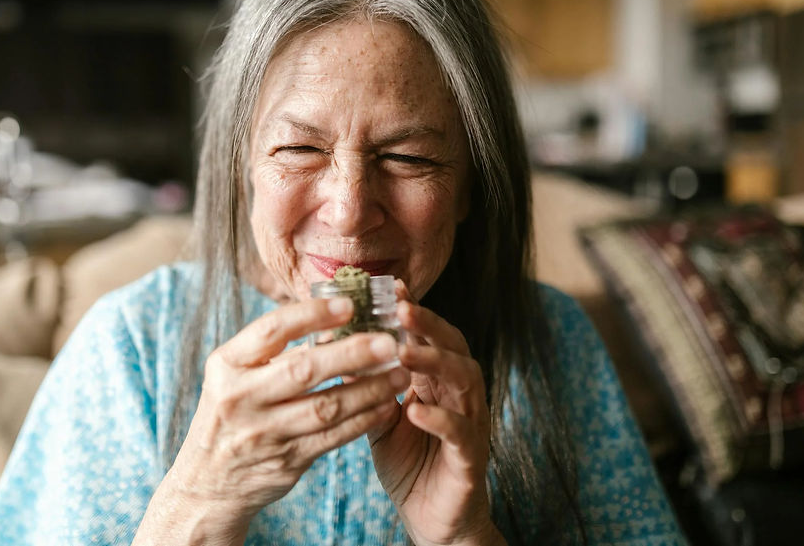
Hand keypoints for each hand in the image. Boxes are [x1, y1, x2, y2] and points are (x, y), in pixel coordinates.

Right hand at [134, 297, 410, 544]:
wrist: (207, 482)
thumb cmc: (233, 412)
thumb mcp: (235, 374)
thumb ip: (275, 349)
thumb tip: (335, 315)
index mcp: (227, 364)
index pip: (272, 330)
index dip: (313, 314)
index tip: (350, 304)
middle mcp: (241, 397)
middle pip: (304, 369)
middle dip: (352, 353)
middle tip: (389, 342)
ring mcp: (263, 433)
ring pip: (326, 407)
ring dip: (369, 389)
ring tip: (400, 374)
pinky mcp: (285, 462)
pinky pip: (333, 438)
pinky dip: (363, 421)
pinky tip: (386, 406)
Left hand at [367, 281, 503, 545]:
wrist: (431, 517)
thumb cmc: (409, 461)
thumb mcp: (381, 416)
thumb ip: (367, 384)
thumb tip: (333, 346)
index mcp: (438, 381)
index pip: (431, 336)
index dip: (415, 311)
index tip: (391, 287)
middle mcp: (460, 395)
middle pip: (454, 347)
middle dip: (429, 325)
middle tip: (402, 308)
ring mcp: (470, 425)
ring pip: (464, 382)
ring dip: (435, 363)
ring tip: (405, 352)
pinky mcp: (470, 458)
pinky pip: (460, 433)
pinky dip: (440, 419)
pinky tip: (416, 409)